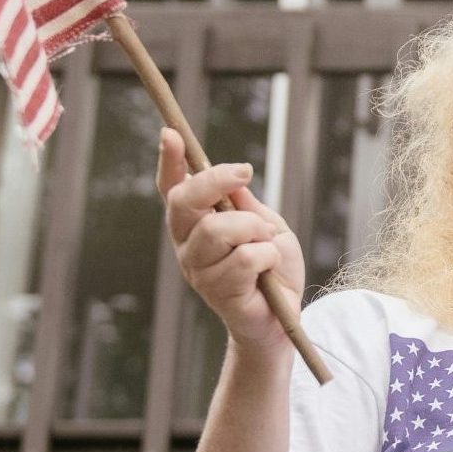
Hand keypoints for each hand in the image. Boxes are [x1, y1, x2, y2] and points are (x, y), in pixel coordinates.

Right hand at [156, 128, 305, 354]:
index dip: (169, 162)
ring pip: (217, 229)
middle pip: (184, 201)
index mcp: (195, 224)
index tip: (172, 134)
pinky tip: (268, 271)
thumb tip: (232, 177)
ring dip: (253, 229)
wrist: (283, 317)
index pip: (172, 189)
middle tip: (245, 172)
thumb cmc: (272, 268)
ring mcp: (198, 270)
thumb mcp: (266, 224)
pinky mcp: (217, 292)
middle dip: (215, 180)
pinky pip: (244, 258)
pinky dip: (267, 256)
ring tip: (266, 244)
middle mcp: (187, 245)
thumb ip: (246, 204)